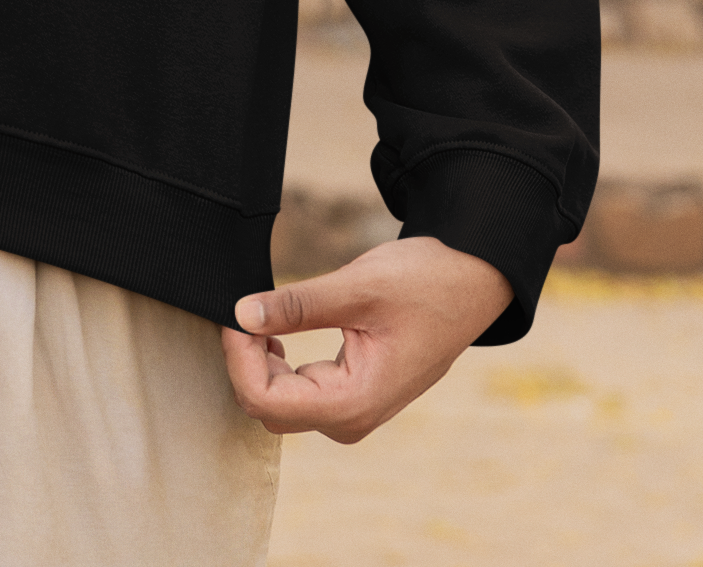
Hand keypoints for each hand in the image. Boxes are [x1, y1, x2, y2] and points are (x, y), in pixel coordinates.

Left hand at [220, 236, 511, 442]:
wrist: (468, 283)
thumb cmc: (425, 284)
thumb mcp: (357, 287)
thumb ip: (297, 306)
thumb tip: (241, 314)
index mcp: (355, 401)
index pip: (265, 400)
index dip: (238, 357)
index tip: (234, 313)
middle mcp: (352, 418)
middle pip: (266, 407)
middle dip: (244, 361)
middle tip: (243, 308)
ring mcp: (352, 410)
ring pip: (278, 402)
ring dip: (258, 362)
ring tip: (260, 314)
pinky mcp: (351, 394)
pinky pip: (297, 393)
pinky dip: (276, 363)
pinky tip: (276, 330)